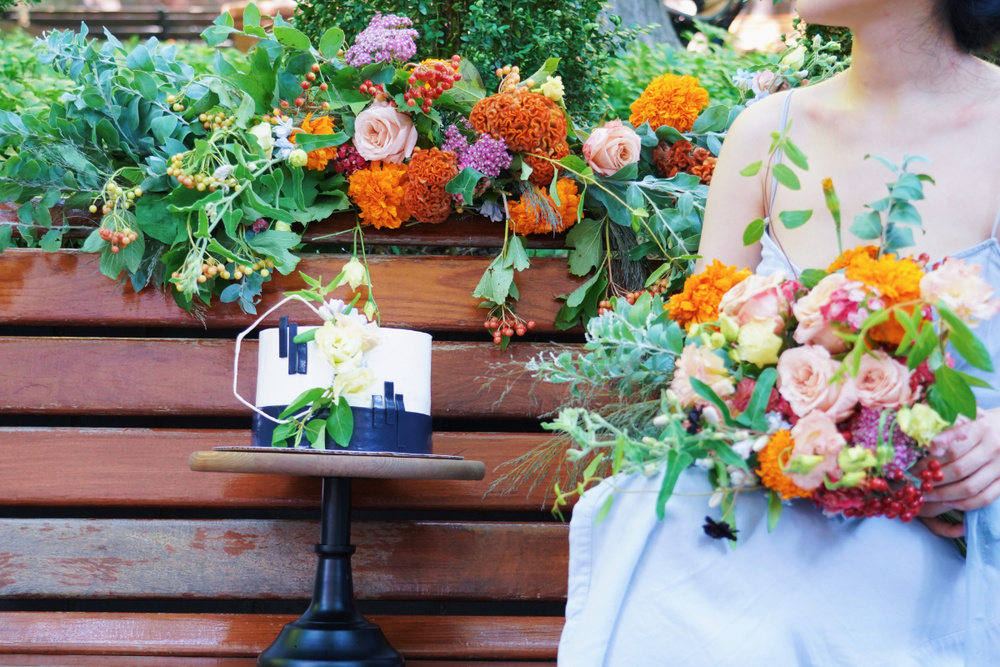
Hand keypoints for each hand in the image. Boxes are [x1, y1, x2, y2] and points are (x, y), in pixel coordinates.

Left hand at [917, 408, 999, 537]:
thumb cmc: (977, 423)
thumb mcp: (963, 418)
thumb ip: (946, 430)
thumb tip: (926, 446)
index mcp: (980, 429)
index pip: (950, 450)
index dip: (929, 462)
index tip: (912, 469)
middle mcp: (993, 448)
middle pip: (959, 470)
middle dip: (933, 481)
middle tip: (916, 485)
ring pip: (970, 487)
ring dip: (944, 495)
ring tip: (927, 496)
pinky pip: (985, 498)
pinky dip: (965, 504)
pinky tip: (948, 503)